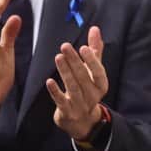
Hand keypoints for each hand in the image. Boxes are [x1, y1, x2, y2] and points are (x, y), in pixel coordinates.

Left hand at [46, 26, 108, 140]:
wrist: (82, 122)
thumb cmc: (87, 89)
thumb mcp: (93, 72)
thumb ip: (94, 50)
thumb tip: (95, 29)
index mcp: (101, 85)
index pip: (99, 72)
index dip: (91, 60)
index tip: (83, 47)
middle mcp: (92, 96)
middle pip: (83, 77)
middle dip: (74, 61)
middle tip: (65, 46)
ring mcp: (80, 105)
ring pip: (73, 87)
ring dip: (65, 72)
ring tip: (58, 57)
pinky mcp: (67, 112)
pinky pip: (61, 101)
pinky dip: (55, 91)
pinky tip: (49, 81)